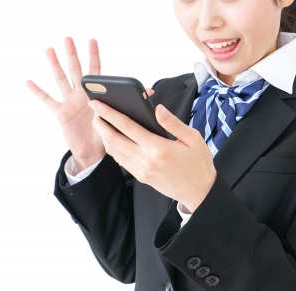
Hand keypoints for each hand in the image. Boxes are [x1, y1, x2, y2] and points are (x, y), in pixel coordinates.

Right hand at [26, 37, 154, 172]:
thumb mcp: (121, 115)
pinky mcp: (60, 112)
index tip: (92, 40)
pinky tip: (28, 81)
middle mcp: (81, 94)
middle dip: (73, 54)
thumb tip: (152, 91)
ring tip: (49, 49)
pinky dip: (38, 91)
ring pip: (61, 79)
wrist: (94, 151)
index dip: (94, 55)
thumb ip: (133, 102)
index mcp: (96, 93)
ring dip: (54, 64)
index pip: (96, 71)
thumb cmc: (108, 132)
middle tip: (68, 37)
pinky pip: (47, 100)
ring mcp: (69, 101)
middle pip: (76, 70)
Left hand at [88, 100, 216, 212]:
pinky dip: (113, 147)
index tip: (97, 103)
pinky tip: (115, 138)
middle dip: (100, 123)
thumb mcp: (193, 138)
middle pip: (113, 139)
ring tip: (102, 122)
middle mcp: (145, 160)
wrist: (200, 191)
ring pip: (114, 151)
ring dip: (104, 135)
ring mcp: (141, 170)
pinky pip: (121, 160)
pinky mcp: (141, 177)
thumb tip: (157, 109)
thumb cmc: (199, 164)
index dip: (109, 113)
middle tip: (95, 110)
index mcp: (158, 148)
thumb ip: (173, 123)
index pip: (127, 126)